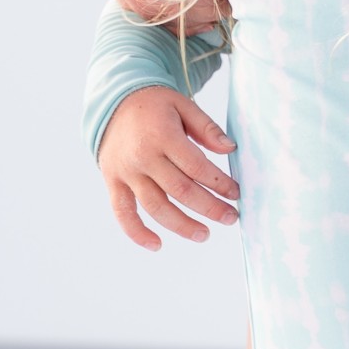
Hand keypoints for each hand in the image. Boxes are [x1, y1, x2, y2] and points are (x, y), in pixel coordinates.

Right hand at [98, 85, 239, 251]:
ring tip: (205, 235)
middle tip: (231, 218)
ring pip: (156, 207)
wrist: (113, 103)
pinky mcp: (112, 182)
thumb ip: (207, 128)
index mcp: (163, 135)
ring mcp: (126, 172)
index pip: (197, 167)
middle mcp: (143, 156)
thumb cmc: (155, 106)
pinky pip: (123, 213)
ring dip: (182, 226)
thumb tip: (231, 149)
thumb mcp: (183, 105)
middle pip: (181, 191)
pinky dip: (137, 233)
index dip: (220, 184)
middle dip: (210, 208)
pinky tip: (157, 245)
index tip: (236, 194)